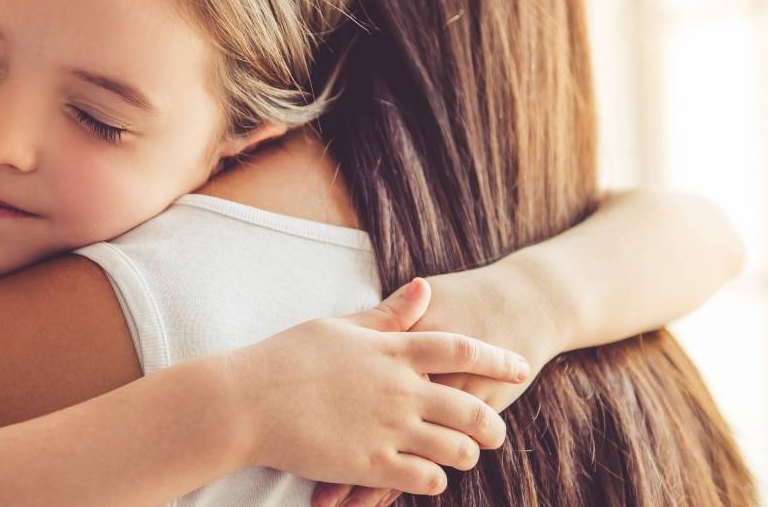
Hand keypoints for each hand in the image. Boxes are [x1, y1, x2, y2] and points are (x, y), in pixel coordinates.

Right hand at [227, 277, 529, 496]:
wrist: (246, 400)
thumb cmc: (287, 357)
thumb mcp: (341, 326)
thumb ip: (388, 315)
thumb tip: (425, 288)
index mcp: (391, 350)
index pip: (460, 349)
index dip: (496, 357)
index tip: (521, 366)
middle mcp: (399, 390)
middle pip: (470, 406)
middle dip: (492, 421)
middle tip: (498, 430)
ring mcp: (388, 429)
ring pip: (456, 448)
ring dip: (467, 453)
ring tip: (464, 455)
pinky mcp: (371, 465)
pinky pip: (424, 478)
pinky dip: (435, 479)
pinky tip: (429, 476)